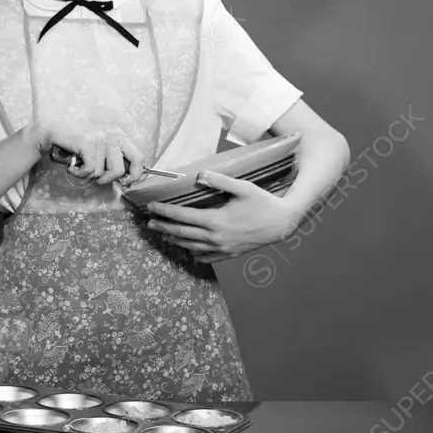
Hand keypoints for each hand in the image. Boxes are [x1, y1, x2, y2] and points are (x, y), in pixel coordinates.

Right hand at [35, 119, 145, 186]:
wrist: (54, 132)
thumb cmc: (77, 144)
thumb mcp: (100, 147)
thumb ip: (114, 158)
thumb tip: (127, 179)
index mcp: (118, 135)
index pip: (139, 157)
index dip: (136, 174)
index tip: (126, 182)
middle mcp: (112, 134)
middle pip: (119, 170)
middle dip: (106, 179)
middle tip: (96, 176)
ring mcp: (99, 137)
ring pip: (102, 172)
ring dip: (88, 175)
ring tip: (80, 165)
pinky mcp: (87, 142)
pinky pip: (89, 170)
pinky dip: (79, 173)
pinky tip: (73, 165)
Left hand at [145, 171, 298, 262]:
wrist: (282, 224)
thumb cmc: (263, 202)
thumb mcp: (242, 187)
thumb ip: (219, 181)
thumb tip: (199, 175)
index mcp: (215, 220)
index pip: (182, 215)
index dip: (165, 211)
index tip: (151, 207)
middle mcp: (216, 237)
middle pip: (182, 233)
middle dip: (164, 227)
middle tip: (149, 223)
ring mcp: (222, 248)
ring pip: (192, 247)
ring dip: (175, 240)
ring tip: (164, 235)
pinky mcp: (230, 254)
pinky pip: (208, 257)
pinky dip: (196, 254)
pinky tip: (189, 252)